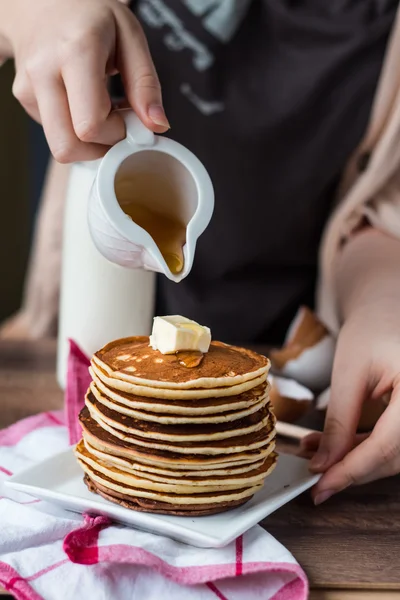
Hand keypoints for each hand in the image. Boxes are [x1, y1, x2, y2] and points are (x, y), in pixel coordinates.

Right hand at [2, 0, 168, 161]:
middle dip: (100, 148)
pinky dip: (74, 130)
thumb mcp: (130, 37)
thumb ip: (146, 85)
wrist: (45, 0)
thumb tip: (157, 125)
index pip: (91, 125)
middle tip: (117, 126)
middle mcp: (43, 71)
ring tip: (102, 115)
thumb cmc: (91, 16)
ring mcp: (28, 86)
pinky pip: (54, 134)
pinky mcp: (24, 98)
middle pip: (68, 146)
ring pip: (60, 147)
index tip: (131, 120)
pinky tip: (84, 105)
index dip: (117, 134)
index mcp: (74, 53)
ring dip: (88, 144)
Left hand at [302, 306, 399, 503]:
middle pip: (394, 456)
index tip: (322, 486)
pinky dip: (366, 448)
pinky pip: (396, 443)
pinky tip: (335, 447)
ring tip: (317, 453)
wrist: (387, 311)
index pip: (388, 445)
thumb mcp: (349, 373)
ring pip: (395, 455)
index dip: (353, 470)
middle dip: (352, 469)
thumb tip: (324, 465)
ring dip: (356, 460)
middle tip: (316, 477)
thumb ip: (339, 423)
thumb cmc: (371, 330)